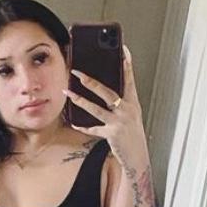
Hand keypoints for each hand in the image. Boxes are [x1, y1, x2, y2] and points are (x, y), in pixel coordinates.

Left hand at [66, 44, 147, 166]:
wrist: (138, 155)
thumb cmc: (132, 133)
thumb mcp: (131, 114)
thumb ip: (121, 102)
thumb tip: (103, 89)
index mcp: (133, 102)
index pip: (130, 80)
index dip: (127, 65)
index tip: (123, 51)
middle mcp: (127, 110)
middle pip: (107, 92)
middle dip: (90, 82)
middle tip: (77, 73)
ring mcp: (119, 122)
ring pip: (96, 109)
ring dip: (80, 100)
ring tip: (68, 93)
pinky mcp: (112, 134)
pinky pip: (94, 129)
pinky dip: (84, 127)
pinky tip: (75, 123)